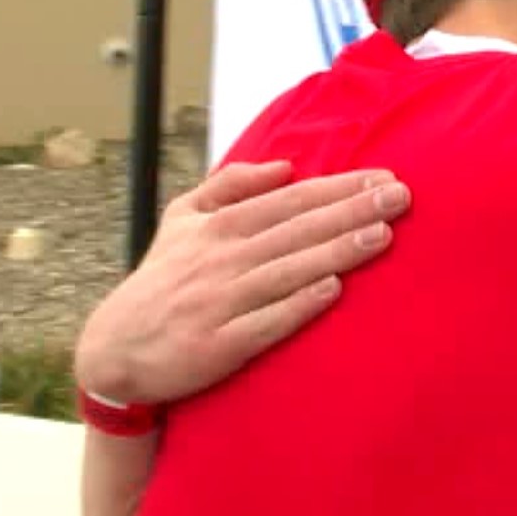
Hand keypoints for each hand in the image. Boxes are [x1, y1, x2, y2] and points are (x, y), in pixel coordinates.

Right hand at [75, 161, 411, 404]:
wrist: (116, 349)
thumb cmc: (162, 280)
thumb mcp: (181, 221)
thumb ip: (229, 187)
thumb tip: (285, 166)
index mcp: (217, 227)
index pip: (289, 200)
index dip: (338, 188)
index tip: (383, 176)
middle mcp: (222, 259)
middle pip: (296, 229)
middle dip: (351, 210)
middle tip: (400, 196)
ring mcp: (221, 302)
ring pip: (288, 270)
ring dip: (336, 251)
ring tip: (382, 235)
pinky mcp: (220, 344)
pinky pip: (266, 322)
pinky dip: (298, 305)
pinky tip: (333, 290)